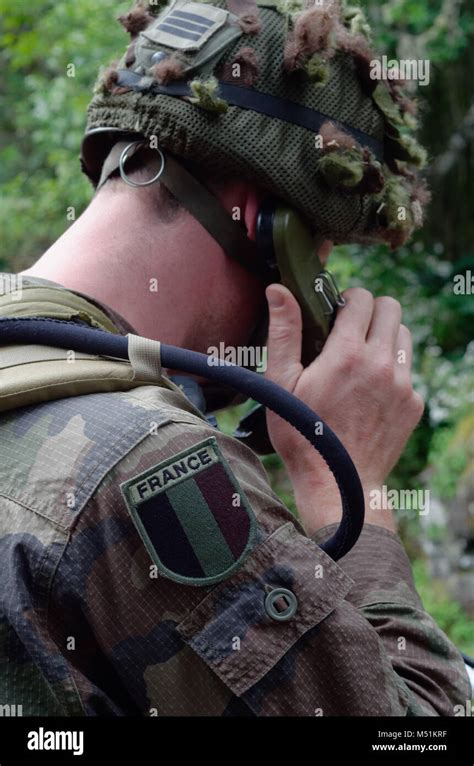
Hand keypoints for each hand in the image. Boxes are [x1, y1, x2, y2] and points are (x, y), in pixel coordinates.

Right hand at [264, 285, 423, 533]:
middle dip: (370, 312)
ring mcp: (403, 385)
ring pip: (404, 335)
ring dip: (384, 337)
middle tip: (348, 333)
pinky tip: (369, 392)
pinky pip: (408, 370)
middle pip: (391, 307)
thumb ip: (284, 332)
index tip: (333, 318)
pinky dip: (392, 370)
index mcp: (348, 353)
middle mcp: (382, 363)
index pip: (362, 298)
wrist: (338, 484)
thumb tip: (278, 289)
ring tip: (360, 360)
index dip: (346, 301)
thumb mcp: (281, 383)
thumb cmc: (301, 435)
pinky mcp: (414, 404)